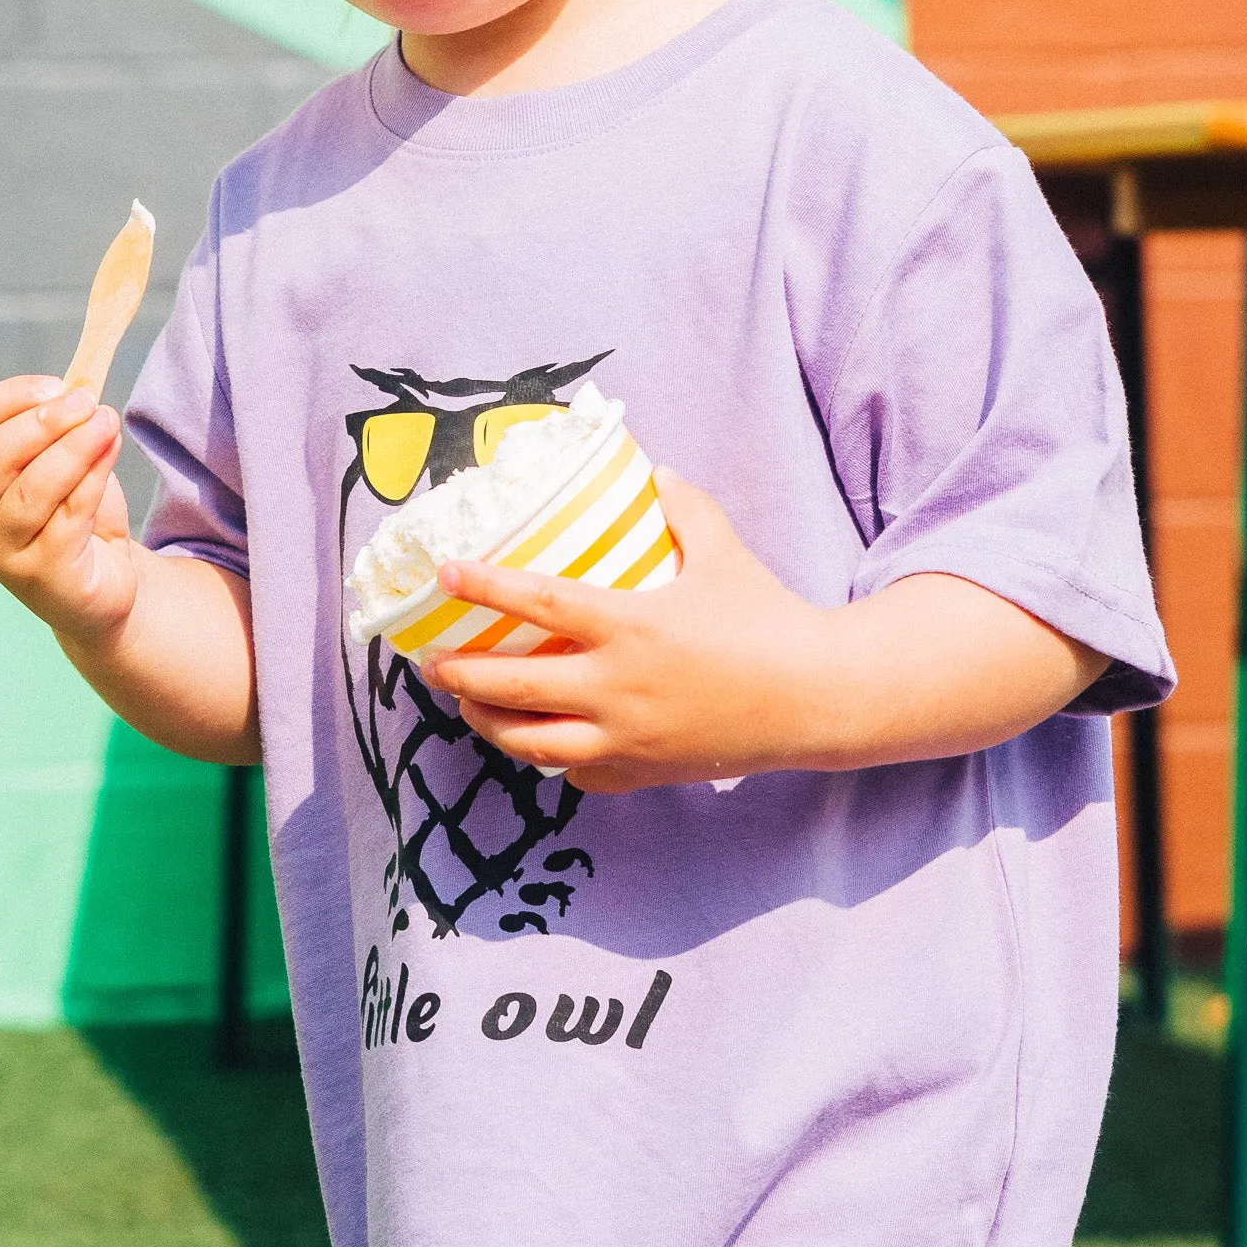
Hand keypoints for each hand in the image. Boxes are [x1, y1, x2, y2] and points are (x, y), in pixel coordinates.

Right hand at [0, 375, 137, 645]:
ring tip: (107, 422)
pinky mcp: (42, 577)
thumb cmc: (75, 518)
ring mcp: (3, 553)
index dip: (14, 397)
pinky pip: (68, 519)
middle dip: (43, 422)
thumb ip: (65, 431)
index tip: (58, 385)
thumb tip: (83, 389)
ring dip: (74, 448)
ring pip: (32, 489)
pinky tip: (111, 452)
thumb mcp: (64, 465)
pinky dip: (92, 479)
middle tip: (87, 402)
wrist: (99, 589)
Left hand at [421, 472, 833, 790]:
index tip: (445, 575)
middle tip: (430, 663)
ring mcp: (627, 739)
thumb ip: (685, 509)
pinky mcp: (644, 773)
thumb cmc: (768, 620)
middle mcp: (618, 688)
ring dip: (490, 725)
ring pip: (533, 744)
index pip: (539, 604)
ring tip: (467, 706)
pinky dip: (551, 760)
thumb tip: (656, 472)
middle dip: (461, 677)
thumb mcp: (725, 552)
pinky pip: (578, 773)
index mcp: (630, 627)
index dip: (485, 588)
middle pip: (514, 688)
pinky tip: (539, 741)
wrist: (816, 700)